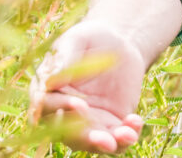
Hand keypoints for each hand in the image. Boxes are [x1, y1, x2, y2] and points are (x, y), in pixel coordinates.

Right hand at [29, 20, 146, 152]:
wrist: (120, 45)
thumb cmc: (91, 38)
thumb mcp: (79, 39)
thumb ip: (64, 56)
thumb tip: (51, 80)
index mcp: (48, 90)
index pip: (45, 107)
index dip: (60, 109)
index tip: (80, 104)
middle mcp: (64, 112)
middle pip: (66, 133)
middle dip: (84, 138)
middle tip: (104, 137)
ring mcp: (87, 122)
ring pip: (91, 143)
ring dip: (106, 144)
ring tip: (126, 135)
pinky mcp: (110, 126)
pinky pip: (116, 140)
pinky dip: (127, 136)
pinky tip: (136, 121)